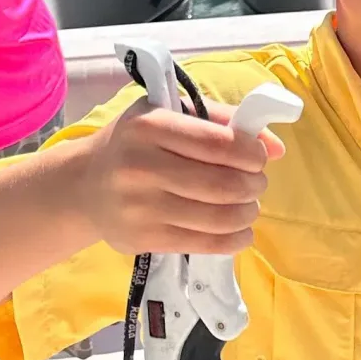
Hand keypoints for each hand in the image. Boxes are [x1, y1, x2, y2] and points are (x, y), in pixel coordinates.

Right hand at [79, 103, 280, 257]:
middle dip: (252, 186)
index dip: (252, 154)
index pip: (219, 144)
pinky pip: (203, 244)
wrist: (84, 185)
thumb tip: (275, 148)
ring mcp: (140, 207)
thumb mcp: (170, 115)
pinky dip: (234, 240)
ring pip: (217, 218)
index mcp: (150, 126)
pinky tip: (240, 232)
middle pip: (222, 185)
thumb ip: (222, 121)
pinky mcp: (143, 239)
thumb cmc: (136, 144)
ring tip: (248, 207)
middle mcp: (141, 166)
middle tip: (256, 184)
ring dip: (247, 214)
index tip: (258, 158)